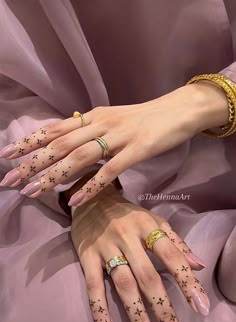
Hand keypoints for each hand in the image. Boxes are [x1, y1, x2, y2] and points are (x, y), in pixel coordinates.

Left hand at [0, 82, 227, 202]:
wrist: (178, 110)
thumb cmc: (145, 118)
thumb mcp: (112, 120)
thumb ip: (89, 131)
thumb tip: (66, 143)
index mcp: (93, 116)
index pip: (55, 129)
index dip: (29, 142)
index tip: (7, 154)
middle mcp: (100, 124)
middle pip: (60, 144)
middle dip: (32, 163)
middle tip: (9, 179)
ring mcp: (118, 137)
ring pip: (79, 158)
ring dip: (54, 176)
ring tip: (32, 191)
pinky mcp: (137, 150)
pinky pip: (110, 171)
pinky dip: (90, 187)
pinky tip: (75, 201)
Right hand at [71, 182, 208, 321]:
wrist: (90, 198)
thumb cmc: (126, 214)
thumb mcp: (153, 220)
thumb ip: (175, 242)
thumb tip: (199, 265)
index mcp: (147, 226)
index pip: (171, 256)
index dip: (187, 281)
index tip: (201, 309)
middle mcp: (127, 237)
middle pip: (148, 277)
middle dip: (164, 311)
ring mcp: (105, 247)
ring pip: (123, 286)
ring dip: (137, 318)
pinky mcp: (86, 256)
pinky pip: (93, 287)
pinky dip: (100, 312)